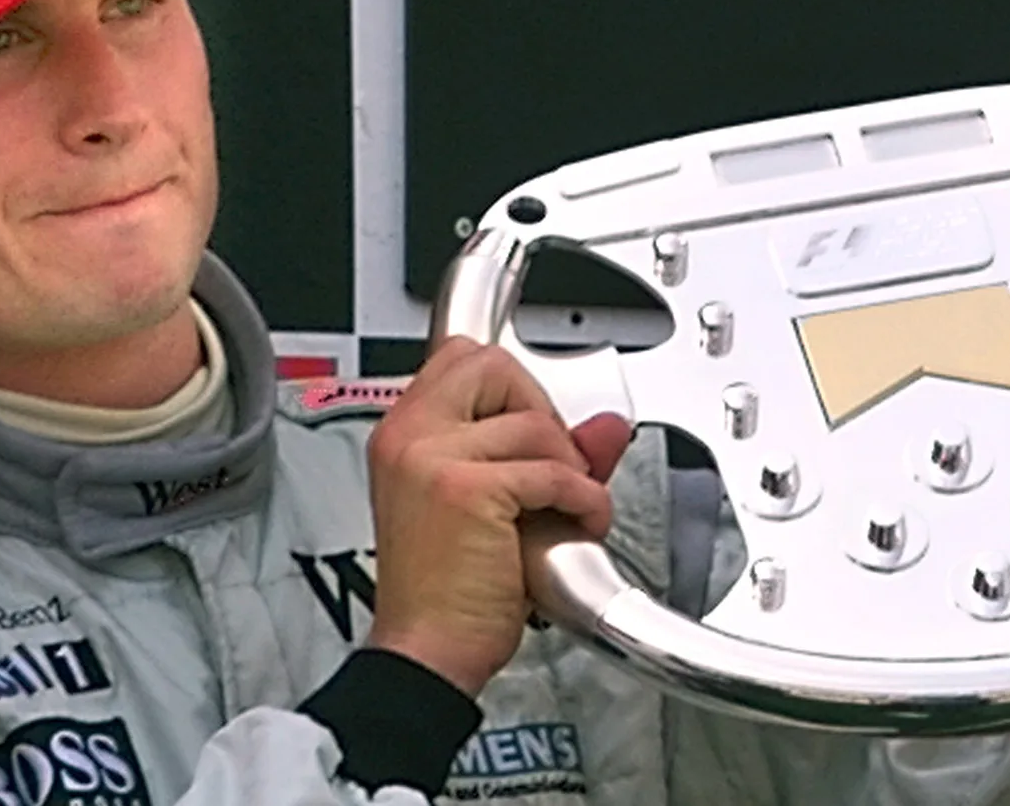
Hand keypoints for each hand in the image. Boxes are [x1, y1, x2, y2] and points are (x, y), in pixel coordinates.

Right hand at [363, 337, 630, 696]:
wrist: (425, 652)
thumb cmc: (445, 592)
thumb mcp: (491, 505)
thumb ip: (546, 454)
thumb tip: (606, 426)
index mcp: (403, 433)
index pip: (461, 357)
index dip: (511, 388)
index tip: (533, 429)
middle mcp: (410, 435)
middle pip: (494, 366)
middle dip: (541, 412)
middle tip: (549, 466)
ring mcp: (433, 457)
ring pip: (535, 423)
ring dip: (571, 468)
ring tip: (564, 509)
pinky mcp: (467, 489)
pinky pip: (555, 471)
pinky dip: (583, 500)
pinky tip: (576, 526)